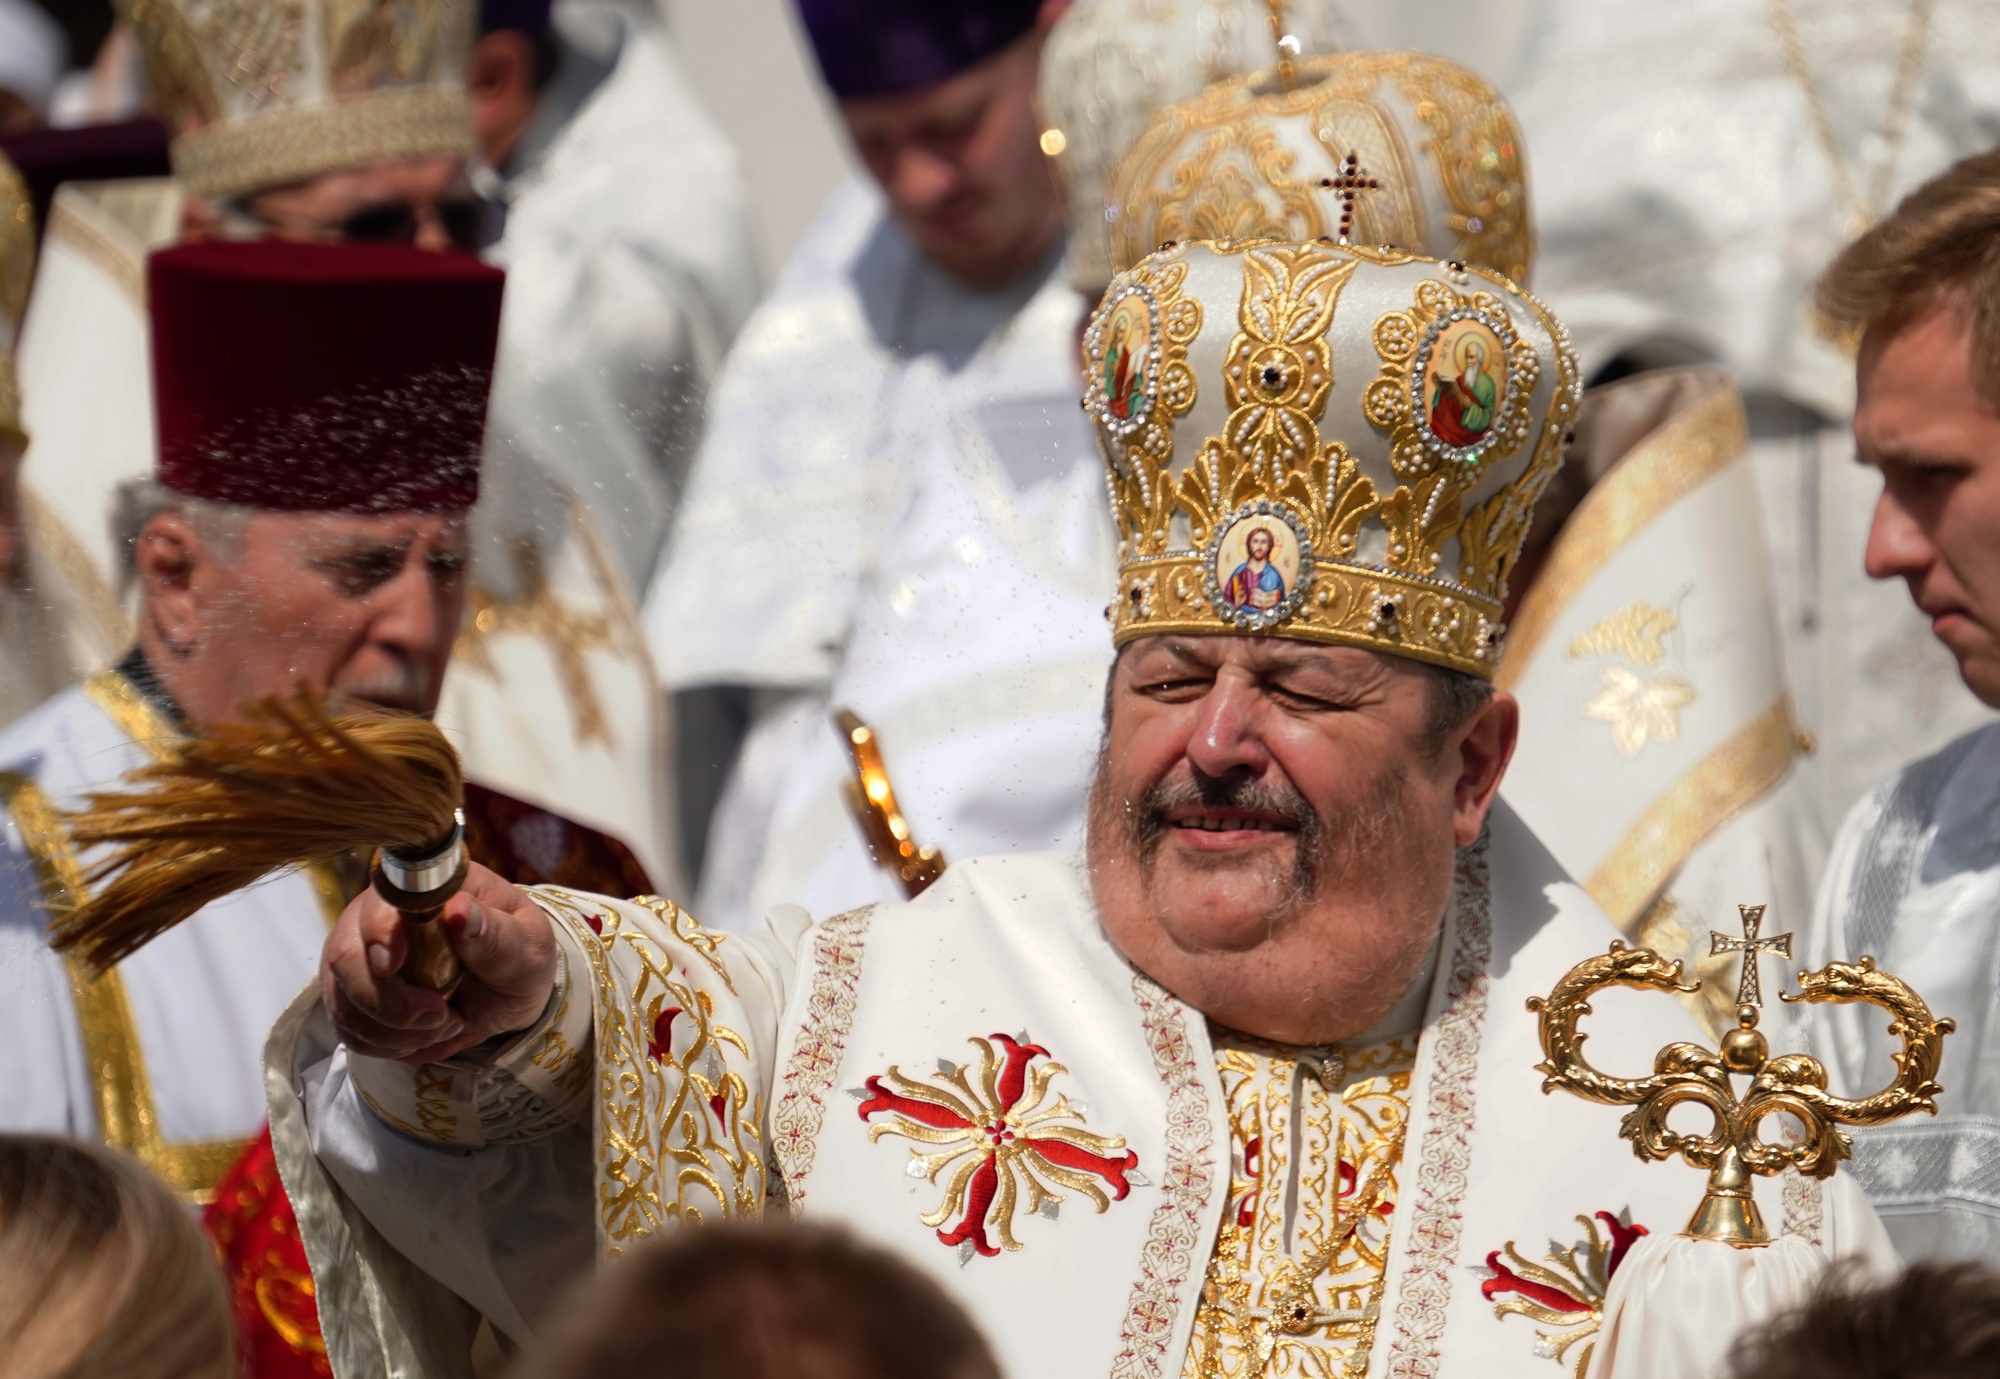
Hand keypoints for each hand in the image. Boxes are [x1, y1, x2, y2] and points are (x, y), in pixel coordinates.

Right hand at [322, 861, 556, 1063]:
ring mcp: (359, 955)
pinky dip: (390, 1045)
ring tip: (447, 1023)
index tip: (394, 965)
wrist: (507, 989)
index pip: (381, 900)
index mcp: (425, 889)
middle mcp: (378, 915)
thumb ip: (494, 931)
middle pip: (346, 957)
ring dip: (396, 1030)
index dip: (379, 932)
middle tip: (441, 1014)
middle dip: (391, 1002)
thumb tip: (460, 910)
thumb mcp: (524, 944)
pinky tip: (425, 1034)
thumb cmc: (517, 955)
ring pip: (345, 1002)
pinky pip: (350, 1030)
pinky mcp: (353, 995)